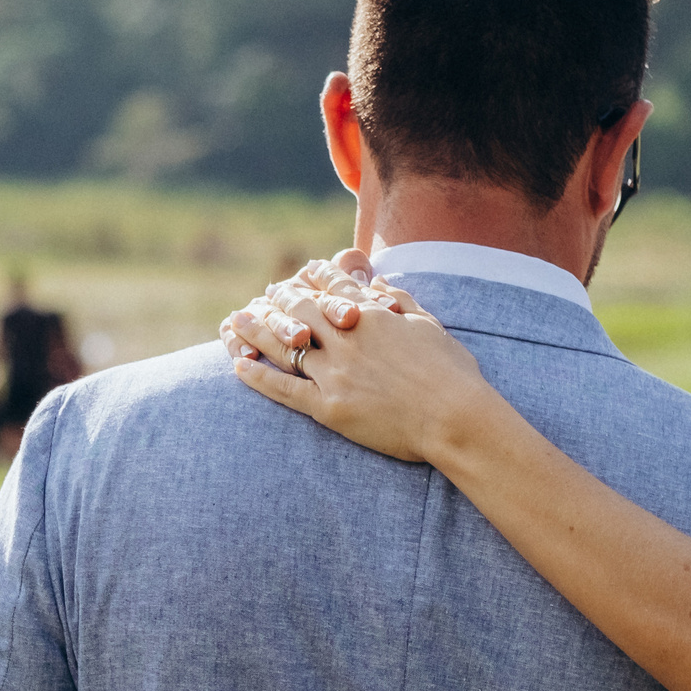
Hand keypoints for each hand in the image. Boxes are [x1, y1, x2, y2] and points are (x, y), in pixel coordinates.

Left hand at [219, 257, 492, 467]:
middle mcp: (348, 338)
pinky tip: (238, 367)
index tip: (303, 271)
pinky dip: (258, 376)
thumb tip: (379, 286)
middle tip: (266, 294)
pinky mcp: (328, 407)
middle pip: (302, 310)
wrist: (455, 418)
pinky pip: (284, 388)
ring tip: (235, 322)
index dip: (317, 277)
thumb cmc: (454, 376)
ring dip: (256, 331)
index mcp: (374, 316)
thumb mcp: (430, 327)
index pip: (336, 288)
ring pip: (285, 346)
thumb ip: (402, 303)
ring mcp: (335, 373)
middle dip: (280, 299)